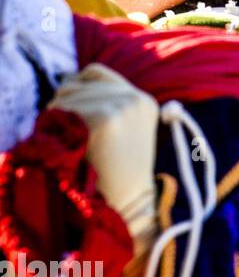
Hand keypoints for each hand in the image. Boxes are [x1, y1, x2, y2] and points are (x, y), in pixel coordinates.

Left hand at [49, 63, 159, 248]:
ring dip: (58, 116)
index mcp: (143, 100)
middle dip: (65, 105)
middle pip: (76, 82)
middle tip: (71, 137)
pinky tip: (71, 147)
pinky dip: (57, 128)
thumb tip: (66, 81)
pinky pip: (62, 110)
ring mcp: (121, 105)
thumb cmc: (115, 174)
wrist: (126, 204)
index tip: (74, 115)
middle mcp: (135, 97)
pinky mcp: (104, 118)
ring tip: (72, 143)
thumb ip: (103, 104)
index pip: (95, 72)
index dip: (77, 88)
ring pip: (65, 94)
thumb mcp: (121, 131)